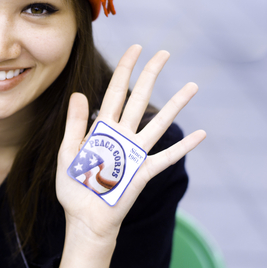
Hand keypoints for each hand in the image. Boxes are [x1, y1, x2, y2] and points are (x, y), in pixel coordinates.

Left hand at [56, 45, 205, 240]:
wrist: (84, 219)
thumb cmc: (74, 189)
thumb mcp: (67, 154)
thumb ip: (75, 126)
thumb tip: (79, 94)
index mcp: (100, 130)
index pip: (114, 93)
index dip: (125, 71)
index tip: (136, 48)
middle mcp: (121, 136)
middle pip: (138, 100)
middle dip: (151, 76)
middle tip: (165, 54)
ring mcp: (134, 153)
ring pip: (158, 124)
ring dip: (175, 105)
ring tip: (192, 86)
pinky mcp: (143, 172)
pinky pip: (166, 158)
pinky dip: (183, 147)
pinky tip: (200, 134)